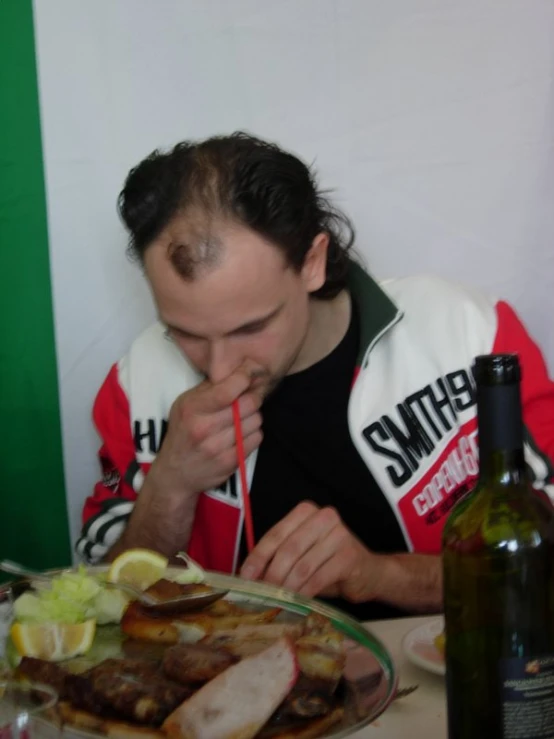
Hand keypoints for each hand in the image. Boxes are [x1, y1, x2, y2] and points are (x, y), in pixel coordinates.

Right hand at [151, 362, 262, 494]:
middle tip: (249, 397)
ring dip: (254, 416)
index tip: (249, 375)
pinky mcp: (230, 462)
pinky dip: (254, 433)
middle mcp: (204, 428)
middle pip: (248, 404)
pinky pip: (257, 439)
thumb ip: (208, 388)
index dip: (244, 378)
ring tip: (243, 417)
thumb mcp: (184, 405)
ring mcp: (218, 447)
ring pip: (256, 421)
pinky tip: (242, 433)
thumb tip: (237, 370)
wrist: (175, 474)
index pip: (227, 390)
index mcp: (192, 409)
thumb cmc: (182, 432)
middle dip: (253, 397)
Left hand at [239, 501, 382, 602]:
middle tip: (260, 595)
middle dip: (271, 575)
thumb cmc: (328, 564)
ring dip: (287, 588)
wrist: (368, 573)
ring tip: (277, 602)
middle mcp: (323, 517)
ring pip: (302, 566)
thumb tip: (248, 577)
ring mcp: (339, 534)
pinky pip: (319, 578)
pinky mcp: (349, 556)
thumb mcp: (301, 556)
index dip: (257, 558)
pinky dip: (305, 593)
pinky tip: (298, 603)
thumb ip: (278, 559)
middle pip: (288, 549)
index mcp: (306, 512)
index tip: (244, 578)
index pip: (275, 534)